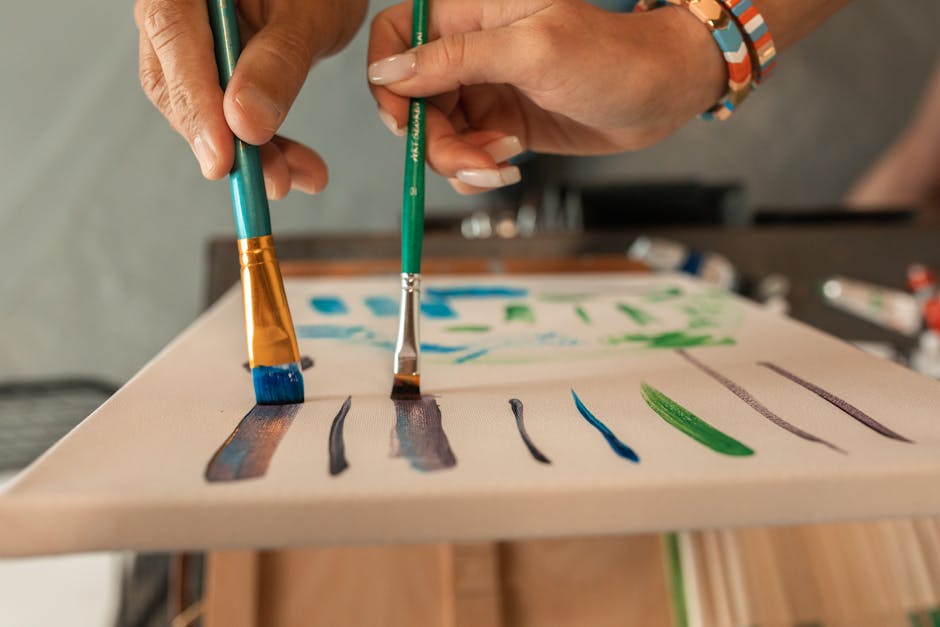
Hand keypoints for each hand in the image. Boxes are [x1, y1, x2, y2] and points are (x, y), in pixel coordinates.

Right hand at [135, 0, 366, 197]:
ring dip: (252, 153)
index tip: (221, 158)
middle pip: (177, 81)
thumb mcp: (309, 13)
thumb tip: (245, 123)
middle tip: (271, 179)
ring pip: (203, 107)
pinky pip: (227, 113)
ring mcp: (192, 40)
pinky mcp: (214, 69)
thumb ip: (278, 60)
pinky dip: (263, 145)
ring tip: (296, 177)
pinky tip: (298, 169)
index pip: (172, 33)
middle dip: (226, 141)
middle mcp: (177, 6)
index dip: (195, 103)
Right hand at [367, 0, 724, 193]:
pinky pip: (464, 154)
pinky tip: (509, 164)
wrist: (659, 96)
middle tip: (472, 160)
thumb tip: (389, 72)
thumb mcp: (531, 51)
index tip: (401, 121)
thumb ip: (456, 59)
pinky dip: (477, 169)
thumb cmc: (609, 59)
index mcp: (470, 14)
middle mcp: (470, 51)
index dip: (386, 79)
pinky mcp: (499, 125)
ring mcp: (483, 90)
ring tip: (501, 164)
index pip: (396, 36)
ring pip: (436, 134)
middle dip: (433, 139)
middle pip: (412, 99)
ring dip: (460, 160)